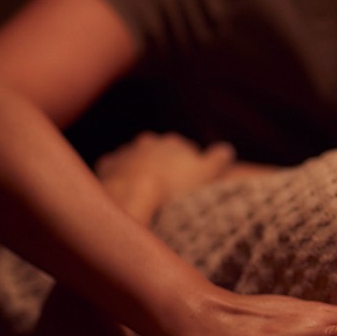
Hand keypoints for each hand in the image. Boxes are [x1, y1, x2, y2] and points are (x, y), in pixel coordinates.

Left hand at [96, 132, 234, 220]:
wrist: (133, 193)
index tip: (188, 179)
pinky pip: (114, 168)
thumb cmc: (174, 185)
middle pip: (158, 151)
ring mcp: (126, 153)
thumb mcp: (206, 173)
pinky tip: (123, 188)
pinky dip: (119, 175)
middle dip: (162, 162)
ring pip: (135, 158)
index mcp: (173, 143)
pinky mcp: (108, 166)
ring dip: (139, 168)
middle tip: (167, 184)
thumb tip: (228, 149)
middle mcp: (148, 142)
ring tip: (144, 188)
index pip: (183, 148)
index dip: (187, 163)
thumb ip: (218, 159)